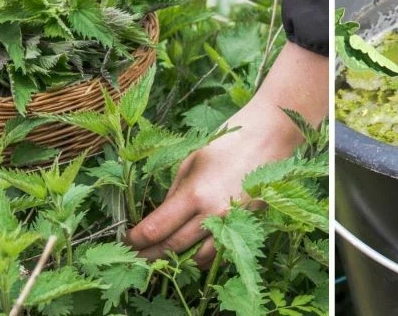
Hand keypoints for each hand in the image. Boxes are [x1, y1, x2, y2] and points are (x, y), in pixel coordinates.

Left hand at [125, 41, 328, 265]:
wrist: (270, 137)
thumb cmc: (228, 142)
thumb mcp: (191, 160)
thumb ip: (175, 192)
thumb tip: (160, 216)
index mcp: (195, 193)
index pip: (156, 228)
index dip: (136, 239)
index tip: (127, 241)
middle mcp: (213, 214)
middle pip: (173, 247)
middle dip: (150, 255)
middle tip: (135, 259)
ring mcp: (233, 223)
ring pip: (199, 258)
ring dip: (177, 261)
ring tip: (162, 258)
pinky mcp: (247, 225)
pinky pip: (221, 250)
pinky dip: (205, 255)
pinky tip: (193, 251)